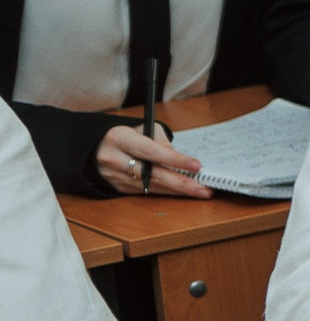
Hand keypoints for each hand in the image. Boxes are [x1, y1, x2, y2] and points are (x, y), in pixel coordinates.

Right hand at [95, 124, 209, 198]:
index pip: (150, 151)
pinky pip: (146, 191)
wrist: (94, 147)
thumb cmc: (125, 134)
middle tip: (203, 187)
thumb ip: (160, 141)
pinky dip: (166, 192)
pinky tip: (183, 192)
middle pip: (151, 174)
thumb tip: (178, 158)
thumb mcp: (141, 127)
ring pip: (150, 186)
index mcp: (118, 138)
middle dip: (180, 183)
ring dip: (177, 191)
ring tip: (200, 192)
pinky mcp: (117, 187)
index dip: (174, 159)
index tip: (196, 165)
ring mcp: (114, 176)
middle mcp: (113, 159)